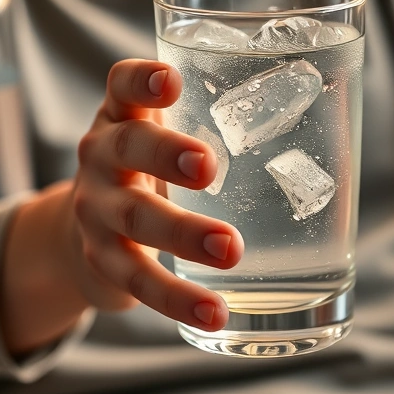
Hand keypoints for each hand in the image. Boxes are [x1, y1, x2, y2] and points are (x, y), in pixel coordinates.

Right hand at [0, 60, 242, 355]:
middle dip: (167, 156)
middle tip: (208, 167)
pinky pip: (139, 280)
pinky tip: (214, 312)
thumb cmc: (144, 172)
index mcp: (122, 118)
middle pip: (128, 147)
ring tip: (230, 249)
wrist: (78, 234)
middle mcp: (101, 156)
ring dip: (183, 234)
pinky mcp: (103, 259)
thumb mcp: (160, 139)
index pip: (122, 85)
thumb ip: (209, 123)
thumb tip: (315, 124)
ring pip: (135, 218)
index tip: (170, 82)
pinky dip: (178, 299)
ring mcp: (95, 209)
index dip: (141, 81)